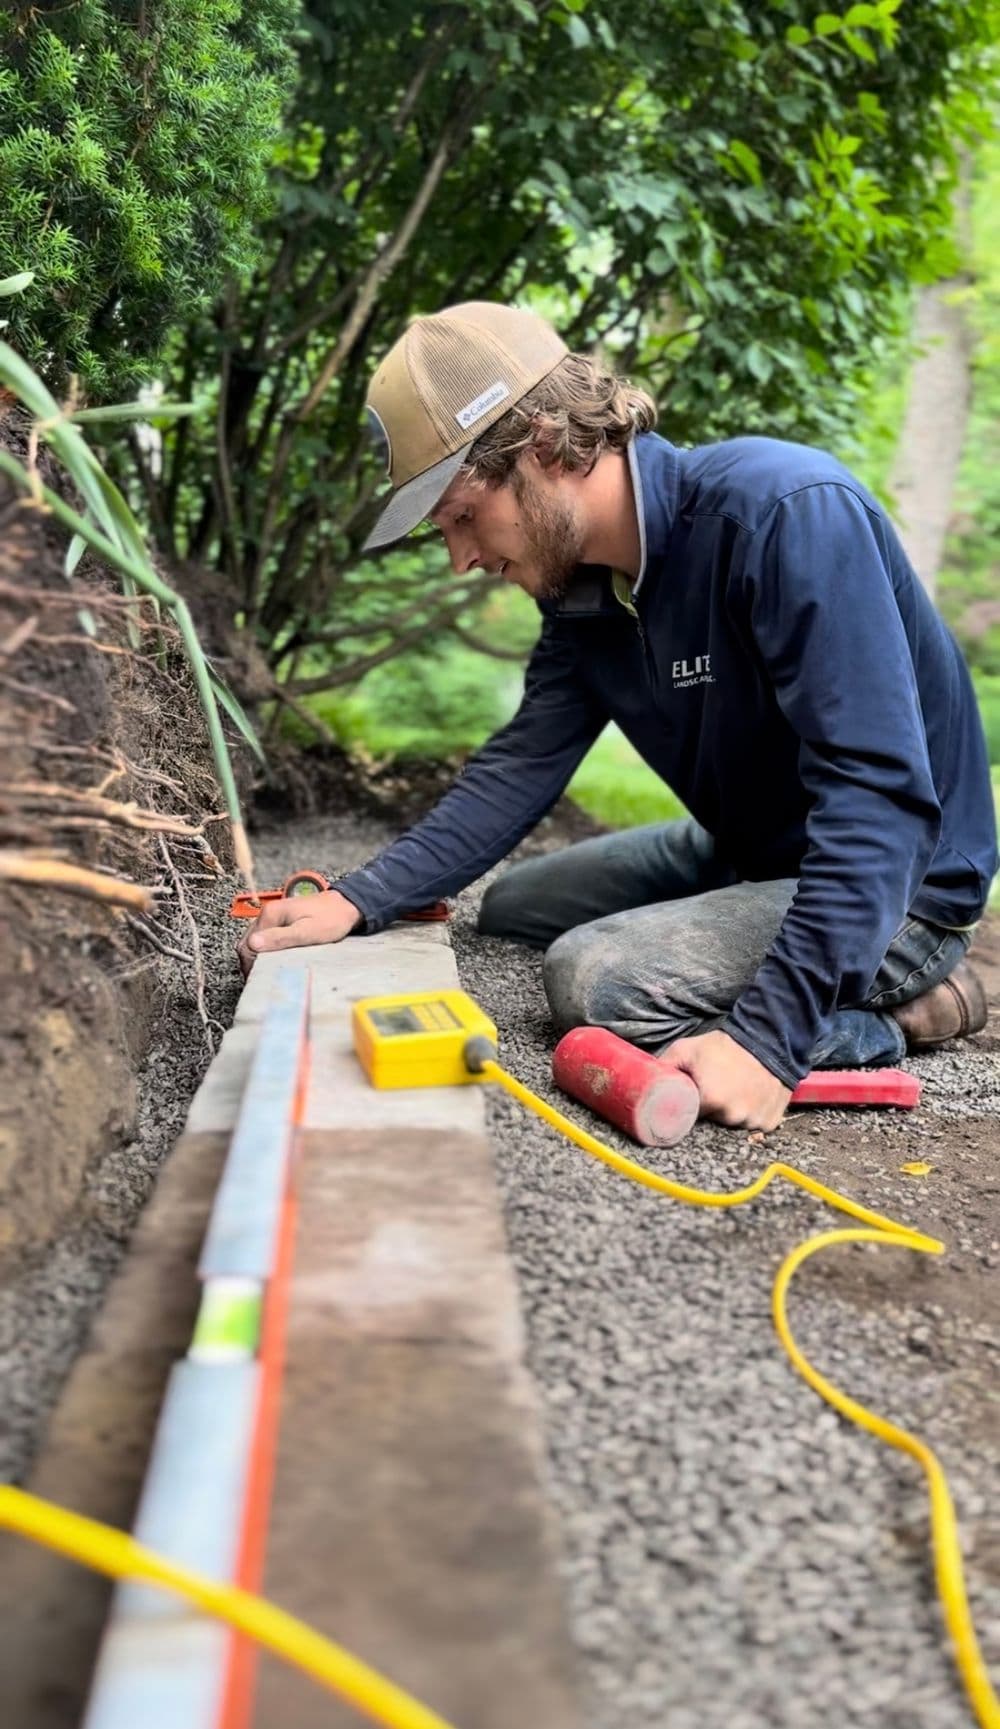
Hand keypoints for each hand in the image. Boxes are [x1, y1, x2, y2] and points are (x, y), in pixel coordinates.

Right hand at [236, 888, 362, 977]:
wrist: (347, 906)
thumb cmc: (331, 920)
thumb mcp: (307, 933)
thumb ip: (281, 938)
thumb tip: (253, 944)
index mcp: (270, 914)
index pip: (247, 945)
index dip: (251, 965)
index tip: (261, 980)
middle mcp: (268, 913)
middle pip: (249, 943)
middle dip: (253, 962)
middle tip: (266, 979)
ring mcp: (274, 916)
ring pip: (258, 942)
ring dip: (261, 957)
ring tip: (272, 972)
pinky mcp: (282, 920)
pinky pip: (268, 938)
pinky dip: (269, 950)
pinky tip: (279, 960)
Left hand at [661, 1029, 790, 1131]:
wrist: (769, 1038)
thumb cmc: (726, 1045)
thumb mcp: (687, 1049)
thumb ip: (663, 1066)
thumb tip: (643, 1081)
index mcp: (709, 1100)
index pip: (690, 1117)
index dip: (690, 1106)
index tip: (694, 1096)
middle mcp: (732, 1116)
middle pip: (713, 1122)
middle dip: (711, 1109)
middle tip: (717, 1087)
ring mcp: (753, 1121)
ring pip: (734, 1125)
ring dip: (732, 1112)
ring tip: (736, 1090)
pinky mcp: (770, 1121)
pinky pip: (755, 1125)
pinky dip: (753, 1114)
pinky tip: (751, 1096)